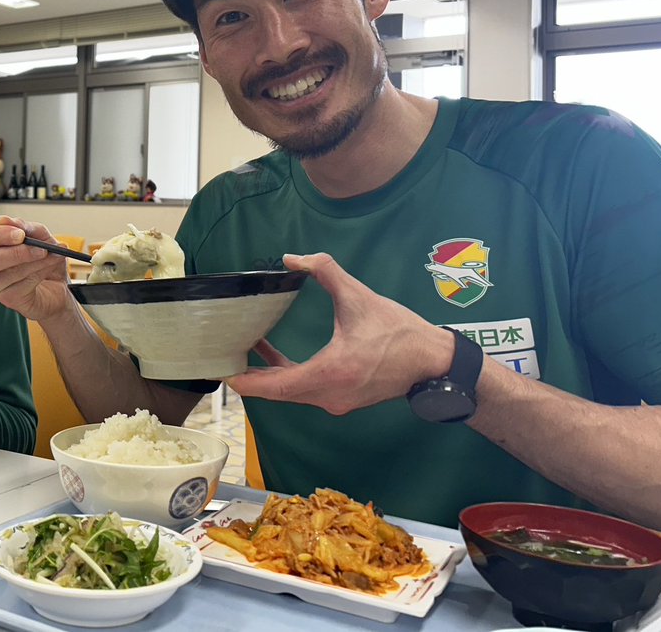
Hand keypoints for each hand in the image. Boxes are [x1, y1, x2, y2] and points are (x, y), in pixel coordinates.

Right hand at [0, 216, 73, 321]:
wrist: (56, 286)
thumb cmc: (41, 259)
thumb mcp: (39, 237)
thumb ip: (24, 227)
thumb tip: (3, 219)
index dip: (1, 236)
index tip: (21, 234)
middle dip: (18, 253)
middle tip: (41, 248)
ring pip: (12, 273)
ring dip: (37, 262)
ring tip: (54, 255)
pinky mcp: (7, 300)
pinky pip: (23, 285)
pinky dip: (40, 273)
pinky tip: (49, 268)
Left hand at [226, 253, 454, 413]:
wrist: (432, 361)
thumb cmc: (398, 331)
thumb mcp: (358, 296)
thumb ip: (325, 271)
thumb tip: (292, 258)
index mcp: (330, 373)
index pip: (278, 386)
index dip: (250, 382)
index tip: (227, 376)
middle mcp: (330, 395)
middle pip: (280, 393)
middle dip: (253, 378)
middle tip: (227, 362)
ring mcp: (337, 402)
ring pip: (293, 393)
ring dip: (271, 377)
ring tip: (247, 355)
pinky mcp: (344, 399)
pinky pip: (307, 391)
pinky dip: (289, 377)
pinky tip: (277, 359)